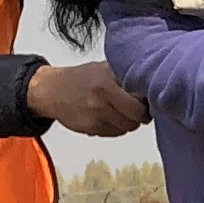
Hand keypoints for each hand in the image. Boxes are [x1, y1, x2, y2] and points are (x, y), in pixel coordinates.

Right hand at [27, 60, 148, 138]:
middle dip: (138, 116)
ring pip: (126, 127)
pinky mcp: (90, 127)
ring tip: (116, 111)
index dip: (146, 103)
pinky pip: (113, 133)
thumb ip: (126, 77)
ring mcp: (96, 113)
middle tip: (135, 110)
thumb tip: (152, 90)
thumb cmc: (82, 79)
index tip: (145, 102)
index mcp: (109, 79)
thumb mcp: (105, 69)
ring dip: (126, 123)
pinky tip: (105, 117)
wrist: (52, 90)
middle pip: (136, 117)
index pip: (140, 100)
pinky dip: (114, 128)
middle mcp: (102, 95)